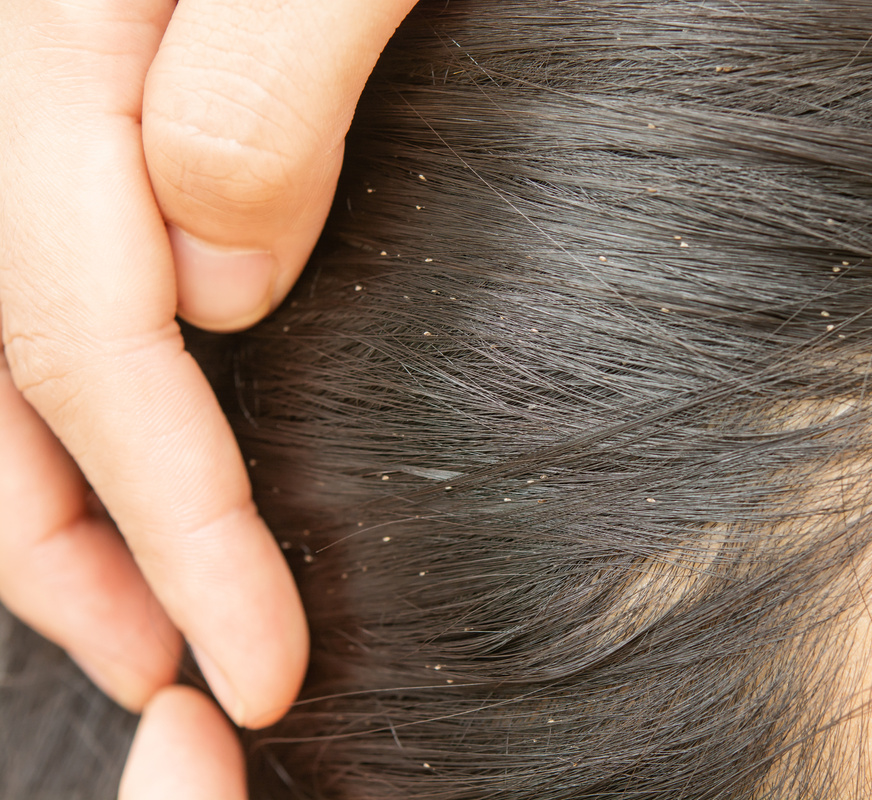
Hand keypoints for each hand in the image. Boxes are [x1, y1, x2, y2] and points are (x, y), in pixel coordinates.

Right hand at [0, 0, 414, 782]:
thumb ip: (264, 82)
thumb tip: (218, 288)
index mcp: (43, 39)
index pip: (92, 345)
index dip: (177, 530)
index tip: (261, 665)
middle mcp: (5, 70)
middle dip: (81, 554)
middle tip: (176, 679)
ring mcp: (26, 83)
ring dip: (54, 494)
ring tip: (135, 610)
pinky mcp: (84, 88)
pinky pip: (30, 266)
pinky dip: (66, 389)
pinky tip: (124, 444)